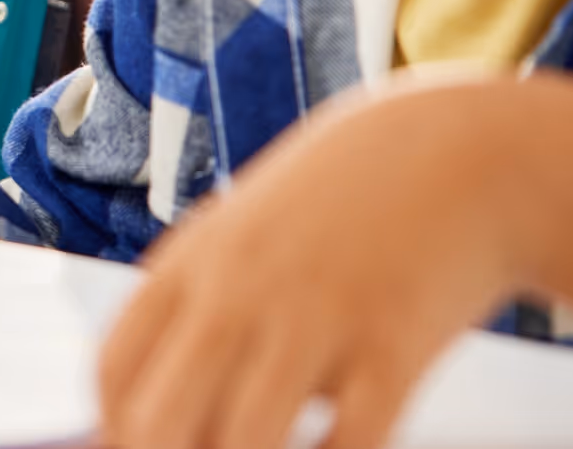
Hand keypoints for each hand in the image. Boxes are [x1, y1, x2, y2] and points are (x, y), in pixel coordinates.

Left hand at [99, 77, 520, 448]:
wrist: (458, 152)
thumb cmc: (338, 211)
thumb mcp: (243, 238)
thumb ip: (195, 309)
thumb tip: (148, 414)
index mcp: (192, 263)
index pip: (113, 369)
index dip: (114, 432)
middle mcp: (239, 291)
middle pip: (160, 420)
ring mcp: (315, 317)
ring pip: (245, 443)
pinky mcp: (395, 346)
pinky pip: (346, 445)